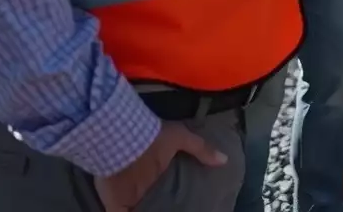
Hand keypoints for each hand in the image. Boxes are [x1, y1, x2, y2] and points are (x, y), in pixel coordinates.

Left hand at [94, 120, 226, 211]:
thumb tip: (225, 159)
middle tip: (183, 210)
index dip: (178, 194)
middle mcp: (145, 185)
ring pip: (144, 209)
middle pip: (156, 201)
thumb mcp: (180, 138)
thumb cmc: (152, 139)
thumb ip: (200, 148)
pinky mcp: (117, 207)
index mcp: (159, 170)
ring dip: (151, 211)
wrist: (123, 142)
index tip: (193, 199)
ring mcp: (130, 198)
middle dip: (166, 206)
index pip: (170, 186)